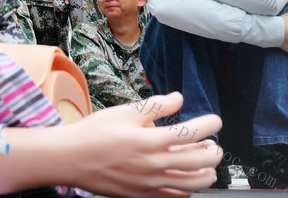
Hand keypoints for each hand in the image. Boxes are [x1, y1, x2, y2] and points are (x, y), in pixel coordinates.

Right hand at [0, 92, 221, 195]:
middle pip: (199, 162)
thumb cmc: (96, 132)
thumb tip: (179, 99)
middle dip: (214, 152)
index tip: (216, 120)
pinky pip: (174, 196)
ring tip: (207, 163)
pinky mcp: (143, 194)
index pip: (190, 133)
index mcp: (149, 140)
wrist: (71, 158)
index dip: (209, 125)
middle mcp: (153, 164)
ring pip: (192, 184)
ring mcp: (149, 183)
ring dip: (207, 173)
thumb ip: (155, 106)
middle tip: (214, 144)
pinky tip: (189, 179)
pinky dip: (188, 189)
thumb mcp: (125, 112)